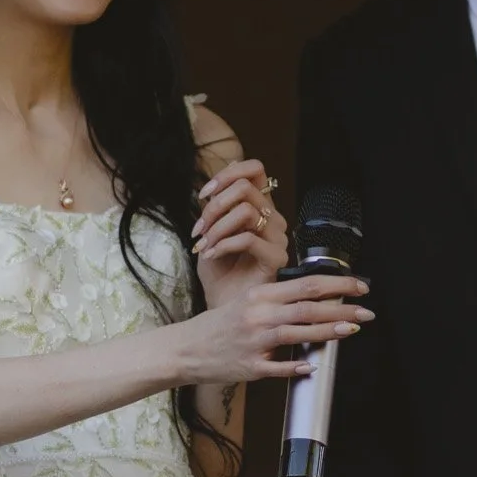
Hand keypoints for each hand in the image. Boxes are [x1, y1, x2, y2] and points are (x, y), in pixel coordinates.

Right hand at [177, 274, 371, 387]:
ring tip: (351, 329)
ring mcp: (255, 342)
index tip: (359, 286)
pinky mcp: (250, 366)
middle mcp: (258, 316)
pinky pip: (278, 367)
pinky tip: (313, 365)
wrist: (187, 349)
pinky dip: (296, 366)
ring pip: (297, 333)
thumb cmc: (220, 325)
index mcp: (260, 296)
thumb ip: (278, 299)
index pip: (306, 285)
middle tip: (366, 310)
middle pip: (307, 307)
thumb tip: (314, 297)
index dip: (337, 285)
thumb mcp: (247, 302)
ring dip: (327, 331)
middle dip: (341, 308)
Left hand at [191, 157, 288, 305]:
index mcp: (259, 208)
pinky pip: (249, 238)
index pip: (255, 169)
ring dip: (217, 226)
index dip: (227, 174)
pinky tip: (211, 255)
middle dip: (214, 206)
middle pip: (246, 188)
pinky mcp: (276, 259)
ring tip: (204, 244)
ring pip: (247, 210)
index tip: (203, 195)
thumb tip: (224, 170)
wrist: (222, 307)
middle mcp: (272, 219)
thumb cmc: (219, 273)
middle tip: (199, 229)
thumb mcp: (210, 231)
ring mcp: (277, 239)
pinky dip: (223, 243)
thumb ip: (216, 203)